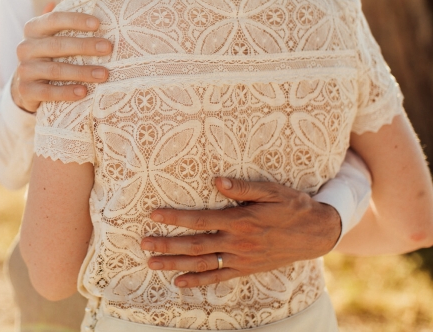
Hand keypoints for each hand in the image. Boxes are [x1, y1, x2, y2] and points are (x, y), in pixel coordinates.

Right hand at [11, 0, 112, 112]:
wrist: (28, 85)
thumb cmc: (51, 53)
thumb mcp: (56, 32)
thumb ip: (66, 10)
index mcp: (33, 28)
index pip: (54, 19)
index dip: (75, 20)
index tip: (98, 24)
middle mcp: (25, 47)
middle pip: (57, 45)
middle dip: (84, 46)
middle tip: (109, 48)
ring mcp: (23, 70)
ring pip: (54, 70)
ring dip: (81, 72)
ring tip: (104, 74)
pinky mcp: (25, 91)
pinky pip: (47, 93)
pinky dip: (66, 92)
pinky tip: (84, 92)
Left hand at [140, 177, 341, 287]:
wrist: (318, 233)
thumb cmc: (293, 206)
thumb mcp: (272, 191)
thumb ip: (243, 187)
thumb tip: (216, 179)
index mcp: (241, 220)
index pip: (200, 220)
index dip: (175, 218)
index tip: (153, 216)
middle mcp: (238, 242)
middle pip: (195, 245)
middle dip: (167, 244)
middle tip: (143, 243)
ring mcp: (242, 258)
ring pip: (203, 263)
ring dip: (175, 264)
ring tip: (151, 263)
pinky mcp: (247, 268)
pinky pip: (219, 278)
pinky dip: (198, 281)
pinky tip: (179, 282)